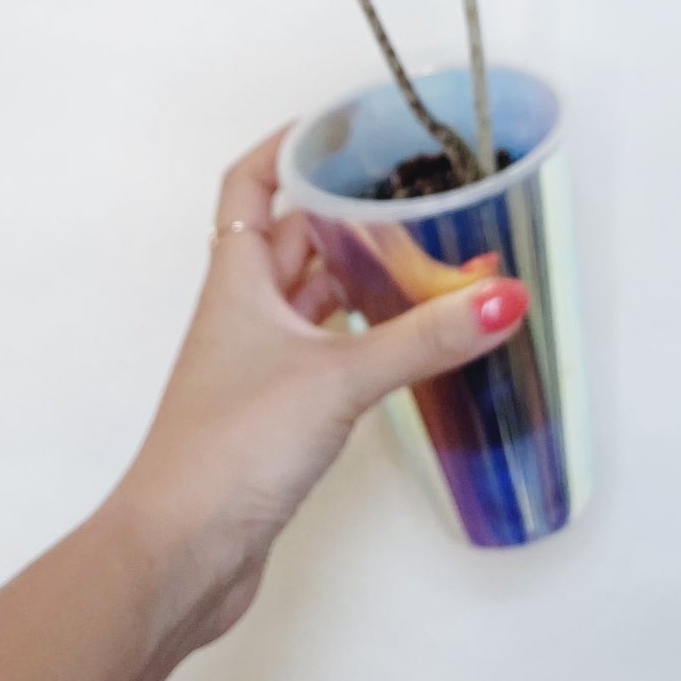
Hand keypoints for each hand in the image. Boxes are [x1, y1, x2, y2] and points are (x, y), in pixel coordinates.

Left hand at [109, 127, 528, 657]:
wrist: (179, 555)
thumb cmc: (229, 451)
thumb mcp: (337, 379)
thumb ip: (423, 339)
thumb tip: (501, 298)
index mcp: (237, 280)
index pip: (250, 184)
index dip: (288, 147)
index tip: (342, 124)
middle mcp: (242, 314)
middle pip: (290, 236)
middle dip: (344, 211)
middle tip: (410, 192)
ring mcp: (255, 366)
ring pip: (309, 297)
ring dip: (357, 275)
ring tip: (423, 255)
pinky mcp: (275, 416)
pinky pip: (323, 351)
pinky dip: (361, 336)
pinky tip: (402, 340)